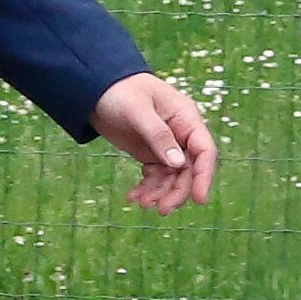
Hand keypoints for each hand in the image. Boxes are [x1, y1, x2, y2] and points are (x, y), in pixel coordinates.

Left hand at [88, 71, 216, 211]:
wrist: (96, 89)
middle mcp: (181, 134)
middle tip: (161, 210)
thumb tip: (178, 164)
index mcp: (186, 118)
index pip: (204, 151)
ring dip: (159, 193)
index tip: (199, 200)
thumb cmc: (121, 92)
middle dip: (177, 192)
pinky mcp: (151, 154)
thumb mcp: (138, 111)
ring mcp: (167, 146)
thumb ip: (158, 136)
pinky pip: (155, 177)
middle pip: (188, 170)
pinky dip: (146, 188)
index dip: (204, 176)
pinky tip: (133, 197)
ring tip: (141, 203)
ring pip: (171, 178)